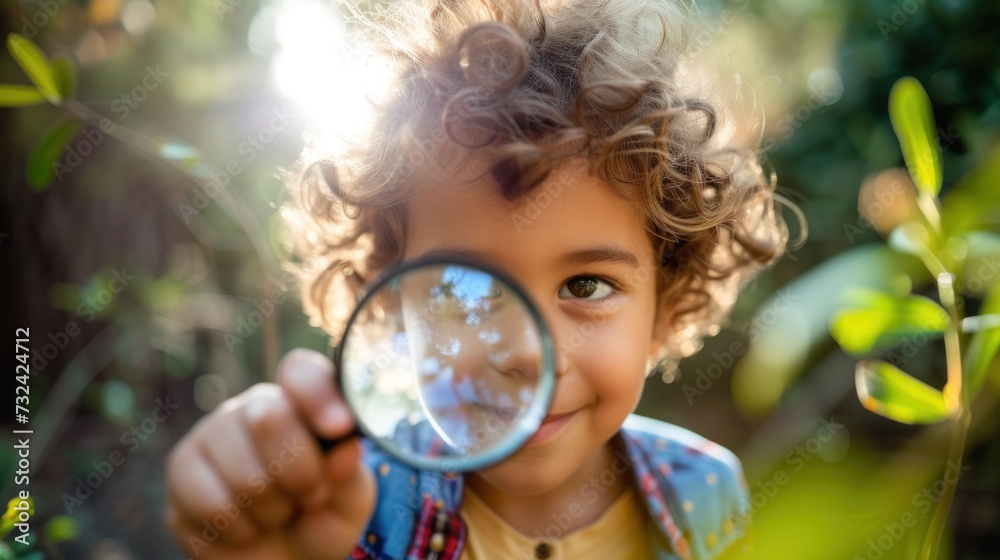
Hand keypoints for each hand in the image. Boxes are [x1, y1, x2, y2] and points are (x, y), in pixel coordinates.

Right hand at [165, 348, 375, 558]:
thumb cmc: (317, 521)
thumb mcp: (348, 502)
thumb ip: (350, 475)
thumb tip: (347, 447)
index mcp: (299, 401)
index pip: (301, 372)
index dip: (318, 396)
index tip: (339, 428)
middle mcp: (253, 407)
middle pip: (270, 418)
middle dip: (301, 473)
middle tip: (310, 497)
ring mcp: (212, 433)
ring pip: (244, 472)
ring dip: (272, 509)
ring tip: (277, 513)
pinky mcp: (182, 468)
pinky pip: (214, 502)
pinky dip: (241, 528)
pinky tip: (246, 525)